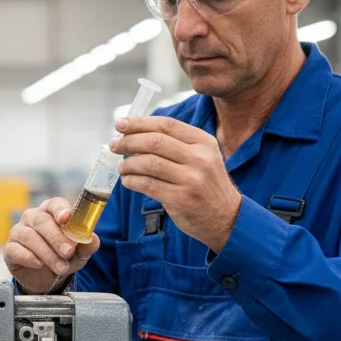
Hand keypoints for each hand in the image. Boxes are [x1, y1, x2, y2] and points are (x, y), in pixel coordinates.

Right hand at [4, 198, 100, 293]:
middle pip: (41, 220)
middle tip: (68, 252)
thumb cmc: (63, 257)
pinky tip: (39, 264)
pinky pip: (15, 249)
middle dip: (56, 237)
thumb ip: (87, 246)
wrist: (47, 279)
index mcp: (51, 212)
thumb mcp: (79, 253)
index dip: (60, 210)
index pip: (54, 204)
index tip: (66, 218)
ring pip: (29, 236)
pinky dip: (28, 257)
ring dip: (47, 253)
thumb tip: (92, 240)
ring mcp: (18, 232)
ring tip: (60, 267)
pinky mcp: (9, 249)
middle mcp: (32, 218)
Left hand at [110, 115, 241, 250]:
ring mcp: (190, 179)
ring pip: (148, 163)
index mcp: (203, 142)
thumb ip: (176, 144)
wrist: (226, 217)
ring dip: (128, 164)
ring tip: (122, 167)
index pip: (166, 125)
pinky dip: (132, 181)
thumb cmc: (206, 184)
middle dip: (128, 141)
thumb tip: (135, 134)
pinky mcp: (179, 198)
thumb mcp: (203, 157)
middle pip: (154, 142)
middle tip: (114, 145)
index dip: (139, 122)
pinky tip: (128, 181)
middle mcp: (199, 158)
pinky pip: (147, 184)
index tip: (120, 124)